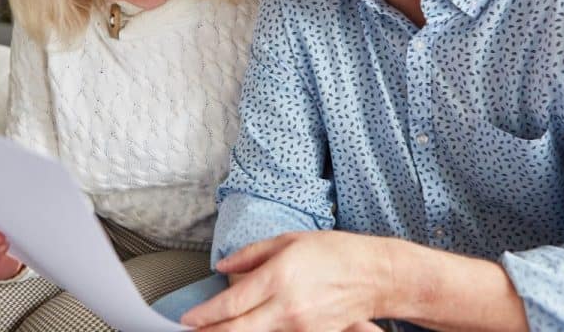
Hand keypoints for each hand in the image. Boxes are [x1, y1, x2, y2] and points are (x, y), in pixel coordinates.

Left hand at [181, 231, 389, 331]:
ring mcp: (299, 327)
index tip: (187, 319)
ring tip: (214, 331)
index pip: (232, 304)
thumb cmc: (335, 252)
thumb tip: (223, 265)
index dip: (205, 314)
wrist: (375, 276)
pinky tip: (248, 328)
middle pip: (237, 330)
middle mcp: (286, 306)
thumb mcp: (290, 240)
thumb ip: (252, 254)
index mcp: (278, 277)